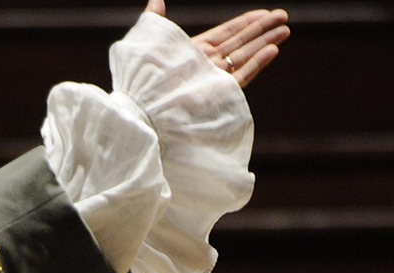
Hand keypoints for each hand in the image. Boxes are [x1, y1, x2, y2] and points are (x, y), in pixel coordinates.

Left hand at [146, 1, 290, 87]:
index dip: (246, 22)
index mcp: (194, 50)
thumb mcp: (150, 40)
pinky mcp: (220, 92)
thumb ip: (156, 19)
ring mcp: (215, 77)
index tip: (264, 12)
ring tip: (285, 30)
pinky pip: (242, 74)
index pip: (226, 33)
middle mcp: (207, 63)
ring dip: (265, 42)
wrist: (143, 103)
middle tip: (282, 16)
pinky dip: (257, 62)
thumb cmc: (143, 73)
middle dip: (262, 29)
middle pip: (241, 42)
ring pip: (246, 56)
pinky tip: (272, 50)